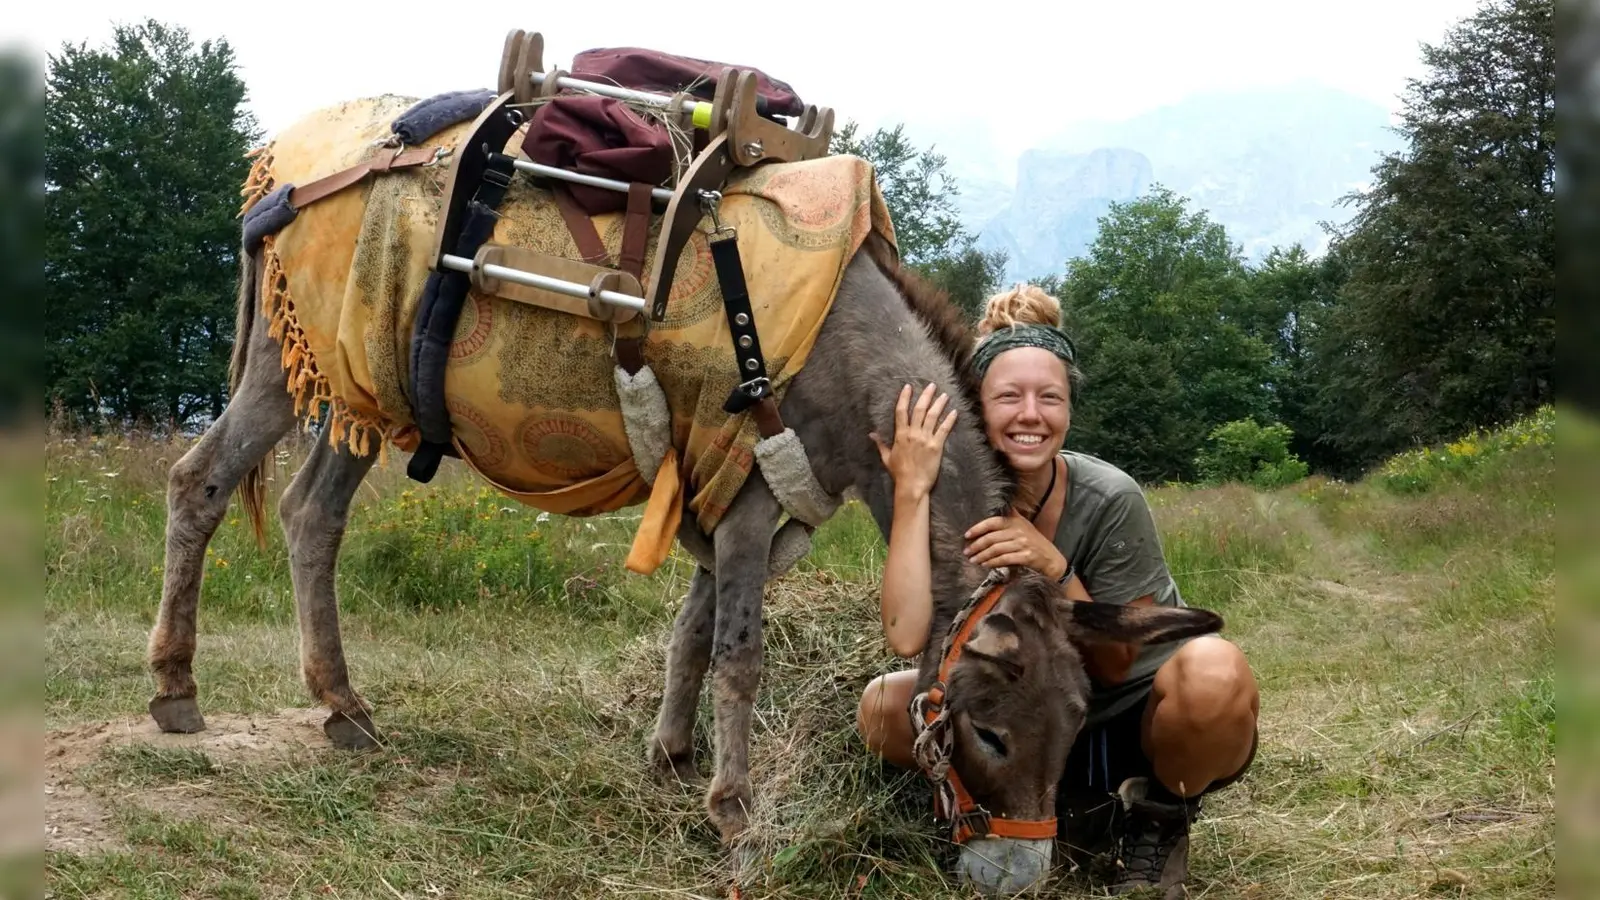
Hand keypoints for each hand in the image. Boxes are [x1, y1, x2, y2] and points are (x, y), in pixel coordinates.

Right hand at [869, 383, 957, 499]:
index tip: (908, 387)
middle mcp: (913, 434)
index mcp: (900, 435)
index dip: (904, 398)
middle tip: (932, 385)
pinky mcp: (936, 446)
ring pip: (932, 416)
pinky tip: (954, 412)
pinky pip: (944, 430)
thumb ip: (880, 444)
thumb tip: (871, 434)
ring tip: (944, 395)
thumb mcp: (887, 457)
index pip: (901, 411)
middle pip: (919, 410)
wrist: (911, 485)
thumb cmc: (899, 473)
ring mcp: (925, 439)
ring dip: (939, 404)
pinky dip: (949, 420)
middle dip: (926, 396)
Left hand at [963, 511, 1068, 577]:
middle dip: (976, 545)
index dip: (978, 528)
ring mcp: (1023, 543)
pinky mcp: (1026, 556)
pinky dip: (992, 562)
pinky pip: (1004, 559)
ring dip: (981, 555)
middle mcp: (1019, 530)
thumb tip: (988, 516)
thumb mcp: (1023, 526)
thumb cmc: (1034, 543)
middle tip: (967, 551)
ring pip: (996, 549)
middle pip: (991, 537)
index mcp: (1016, 521)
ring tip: (973, 560)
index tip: (967, 535)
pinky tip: (985, 565)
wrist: (1052, 559)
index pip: (993, 521)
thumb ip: (1009, 518)